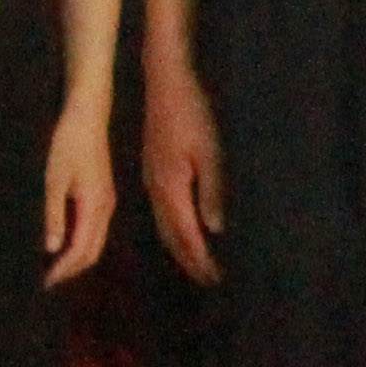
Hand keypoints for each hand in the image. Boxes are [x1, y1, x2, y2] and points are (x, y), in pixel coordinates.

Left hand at [41, 109, 115, 287]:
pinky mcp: (104, 195)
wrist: (88, 117)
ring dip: (77, 259)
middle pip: (93, 251)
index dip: (64, 269)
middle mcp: (105, 208)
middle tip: (48, 282)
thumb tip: (51, 249)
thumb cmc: (67, 144)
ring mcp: (107, 201)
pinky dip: (82, 244)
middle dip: (71, 270)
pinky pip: (96, 229)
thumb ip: (54, 215)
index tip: (45, 283)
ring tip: (55, 268)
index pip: (81, 250)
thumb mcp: (54, 180)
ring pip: (96, 242)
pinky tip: (65, 243)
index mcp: (94, 206)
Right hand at [143, 61, 225, 285]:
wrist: (164, 86)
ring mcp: (152, 180)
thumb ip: (211, 192)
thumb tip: (213, 229)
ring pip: (163, 225)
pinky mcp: (154, 172)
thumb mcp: (210, 153)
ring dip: (180, 247)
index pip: (184, 234)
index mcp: (170, 187)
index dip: (199, 259)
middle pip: (170, 235)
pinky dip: (173, 229)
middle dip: (189, 259)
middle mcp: (156, 189)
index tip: (213, 278)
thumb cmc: (192, 115)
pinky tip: (182, 230)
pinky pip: (162, 211)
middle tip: (207, 280)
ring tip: (196, 263)